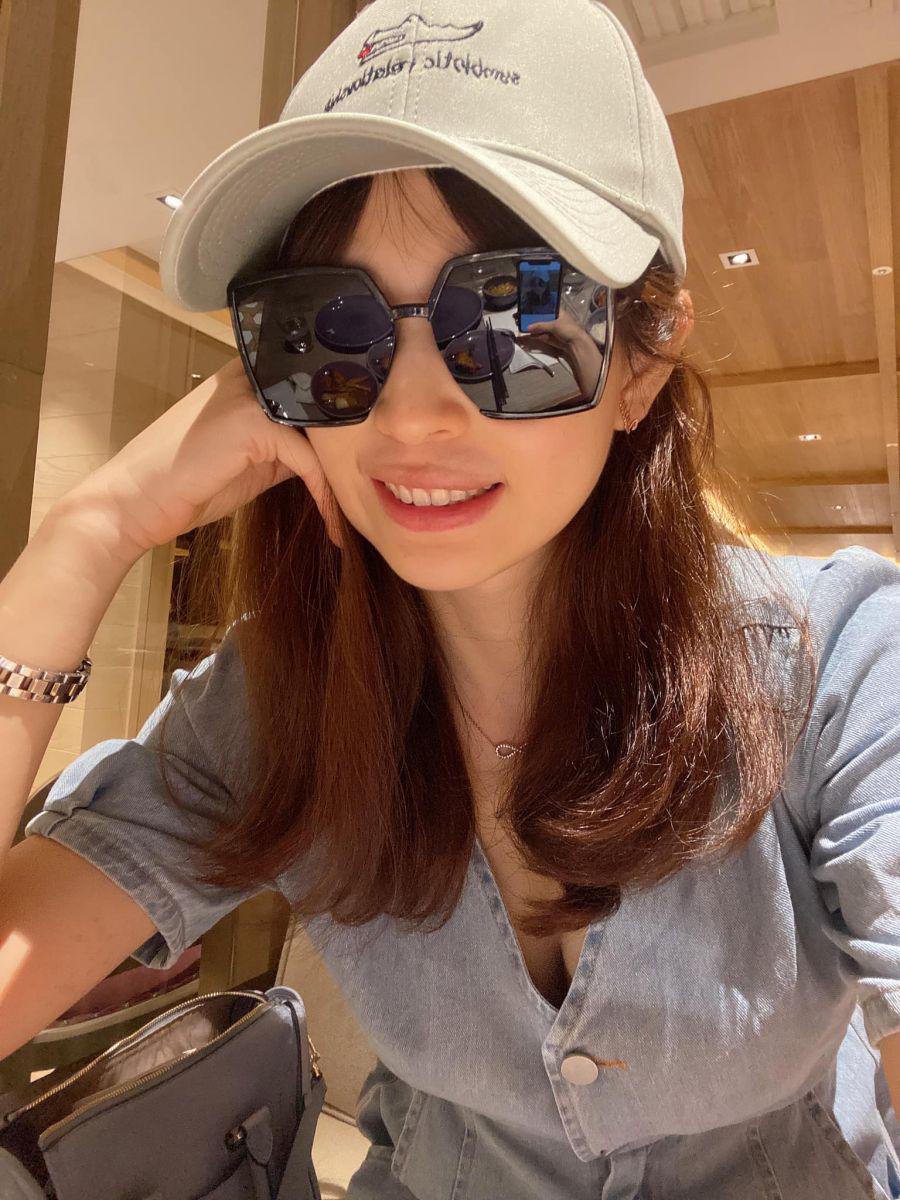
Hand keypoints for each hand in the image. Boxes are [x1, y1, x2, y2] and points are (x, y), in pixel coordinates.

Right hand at [55, 357, 343, 561]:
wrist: (135, 502)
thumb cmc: (188, 483)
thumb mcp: (250, 459)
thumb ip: (287, 446)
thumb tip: (333, 457)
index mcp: (248, 377)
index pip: (310, 383)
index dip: (341, 416)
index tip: (365, 458)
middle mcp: (251, 376)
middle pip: (324, 400)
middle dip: (353, 443)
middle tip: (373, 484)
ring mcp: (252, 396)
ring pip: (323, 429)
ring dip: (345, 472)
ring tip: (357, 508)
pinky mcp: (254, 425)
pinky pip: (308, 461)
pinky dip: (325, 496)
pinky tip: (333, 526)